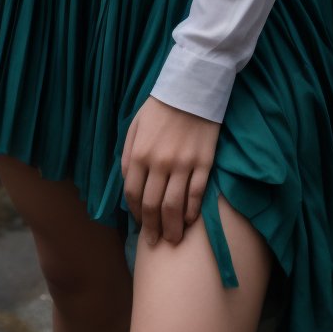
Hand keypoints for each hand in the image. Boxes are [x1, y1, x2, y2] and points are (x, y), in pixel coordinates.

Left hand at [120, 95, 219, 247]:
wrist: (191, 88)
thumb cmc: (159, 108)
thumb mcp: (134, 127)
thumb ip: (128, 156)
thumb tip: (128, 184)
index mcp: (139, 154)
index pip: (132, 194)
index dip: (136, 214)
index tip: (140, 224)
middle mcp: (159, 163)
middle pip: (153, 206)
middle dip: (153, 229)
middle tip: (156, 242)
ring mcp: (183, 164)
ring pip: (175, 206)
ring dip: (172, 228)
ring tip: (173, 240)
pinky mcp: (204, 163)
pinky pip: (196, 195)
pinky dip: (192, 211)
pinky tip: (189, 220)